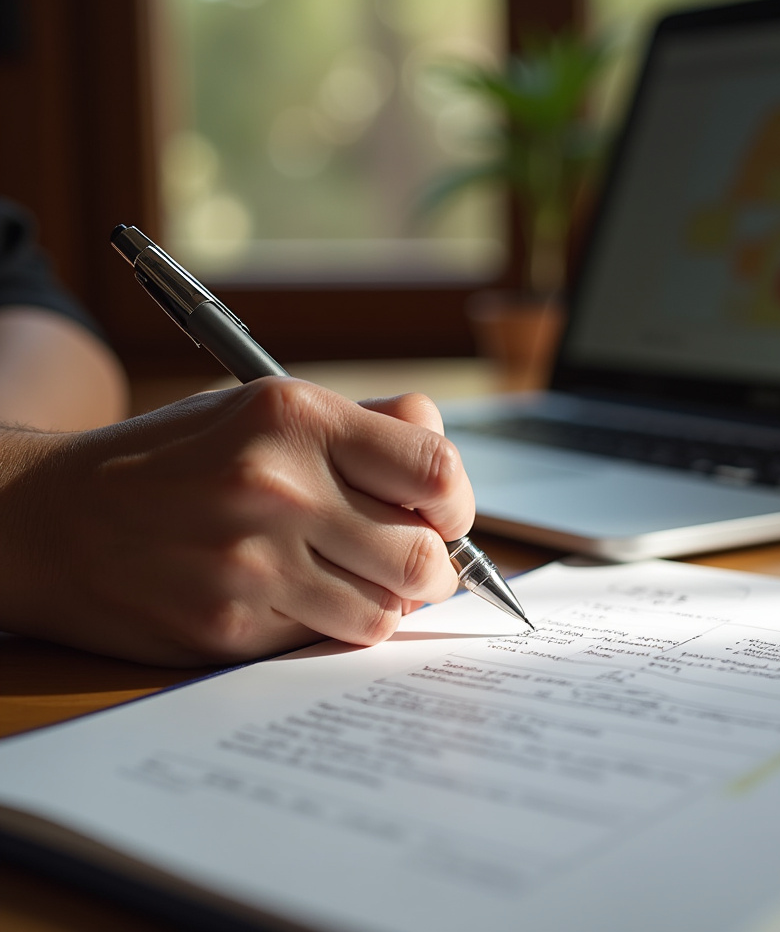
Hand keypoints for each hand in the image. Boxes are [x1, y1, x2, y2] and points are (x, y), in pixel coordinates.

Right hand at [0, 379, 474, 664]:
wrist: (56, 518)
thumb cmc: (179, 458)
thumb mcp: (264, 408)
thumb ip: (366, 425)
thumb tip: (444, 463)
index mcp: (294, 417)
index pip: (436, 469)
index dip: (456, 502)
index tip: (444, 513)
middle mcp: (277, 487)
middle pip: (426, 555)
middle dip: (437, 565)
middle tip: (413, 558)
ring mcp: (252, 564)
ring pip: (388, 610)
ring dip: (389, 600)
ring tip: (357, 577)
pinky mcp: (232, 627)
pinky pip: (332, 638)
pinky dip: (338, 624)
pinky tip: (307, 597)